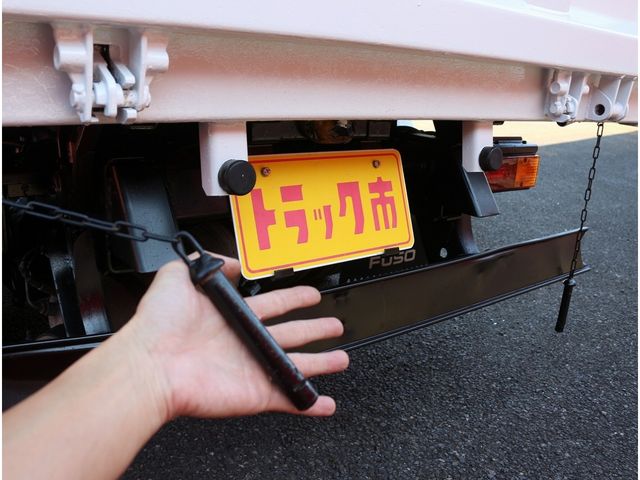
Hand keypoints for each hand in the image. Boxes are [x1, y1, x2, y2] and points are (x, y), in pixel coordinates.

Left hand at [125, 254, 348, 420]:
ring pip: (296, 365)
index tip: (311, 294)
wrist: (150, 365)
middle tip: (334, 325)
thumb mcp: (179, 276)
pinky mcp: (256, 393)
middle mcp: (245, 341)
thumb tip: (231, 262)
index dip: (294, 298)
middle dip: (315, 329)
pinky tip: (326, 404)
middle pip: (291, 334)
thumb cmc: (158, 325)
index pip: (273, 304)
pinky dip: (310, 404)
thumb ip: (207, 263)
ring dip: (321, 363)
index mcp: (233, 317)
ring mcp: (252, 368)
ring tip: (342, 358)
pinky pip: (289, 400)